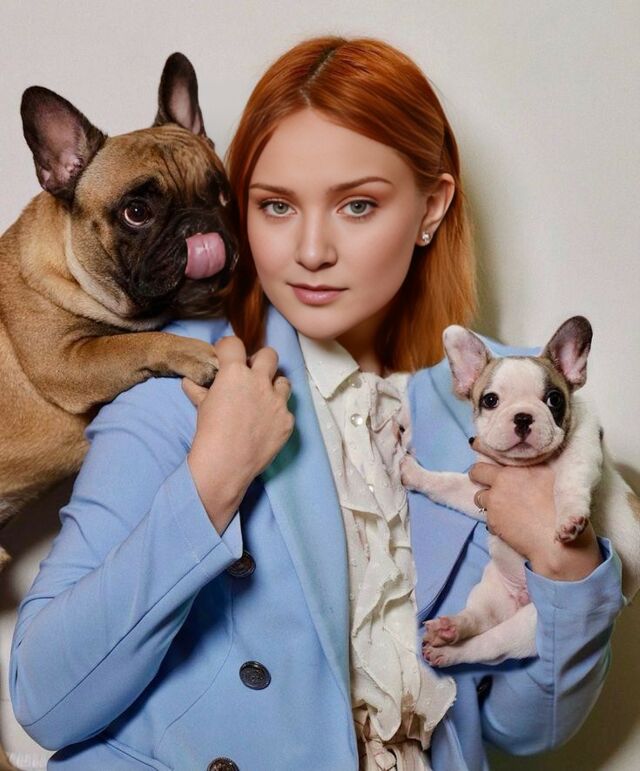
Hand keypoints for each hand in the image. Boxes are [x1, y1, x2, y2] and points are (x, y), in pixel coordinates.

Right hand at [183, 336, 293, 533]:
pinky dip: (277, 414)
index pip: (234, 344)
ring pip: (284, 380)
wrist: (225, 463)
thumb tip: (190, 382)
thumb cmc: (209, 432)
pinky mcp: (287, 420)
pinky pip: (286, 410)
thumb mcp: (202, 407)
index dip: (228, 348)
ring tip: (263, 399)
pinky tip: (266, 424)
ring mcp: (277, 401)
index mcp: (235, 373)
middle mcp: (260, 381)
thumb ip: (199, 390)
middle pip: (269, 354)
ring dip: (273, 386)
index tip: (226, 356)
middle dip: (260, 361)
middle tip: (251, 374)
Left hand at [469, 462, 601, 580]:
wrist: (558, 543)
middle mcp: (503, 481)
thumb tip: (522, 467)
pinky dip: (495, 520)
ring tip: (504, 508)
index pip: (492, 454)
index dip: (485, 452)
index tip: (481, 452)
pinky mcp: (492, 521)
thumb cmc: (564, 511)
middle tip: (488, 482)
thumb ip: (533, 469)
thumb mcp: (553, 478)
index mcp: (519, 467)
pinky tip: (511, 524)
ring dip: (488, 500)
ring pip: (479, 496)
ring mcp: (495, 501)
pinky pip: (486, 517)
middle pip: (476, 472)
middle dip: (479, 476)